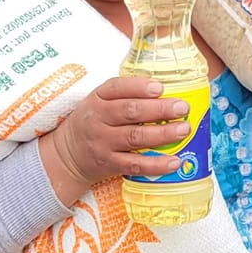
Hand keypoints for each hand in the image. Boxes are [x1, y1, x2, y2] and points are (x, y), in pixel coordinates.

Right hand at [40, 78, 194, 205]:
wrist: (68, 155)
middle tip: (182, 107)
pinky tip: (174, 161)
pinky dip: (156, 164)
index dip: (139, 87)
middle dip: (159, 109)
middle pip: (130, 112)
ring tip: (183, 129)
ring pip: (135, 138)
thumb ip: (125, 95)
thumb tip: (164, 91)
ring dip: (162, 134)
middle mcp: (98, 119)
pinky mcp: (110, 164)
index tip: (160, 87)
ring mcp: (104, 143)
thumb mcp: (99, 102)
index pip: (116, 88)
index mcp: (97, 99)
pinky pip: (135, 165)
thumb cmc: (92, 122)